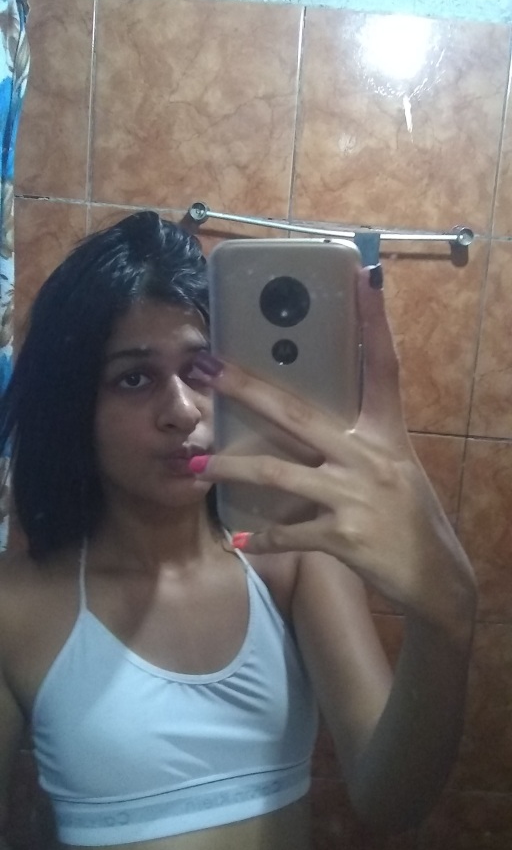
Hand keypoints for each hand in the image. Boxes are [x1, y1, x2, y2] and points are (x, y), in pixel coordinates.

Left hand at [191, 266, 475, 639]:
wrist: (436, 574)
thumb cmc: (410, 516)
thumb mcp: (395, 467)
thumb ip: (357, 443)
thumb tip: (309, 424)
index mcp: (386, 433)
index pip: (382, 366)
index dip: (373, 320)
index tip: (363, 276)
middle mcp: (369, 457)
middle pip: (298, 415)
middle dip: (248, 390)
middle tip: (209, 368)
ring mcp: (355, 497)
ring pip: (278, 475)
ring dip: (232, 469)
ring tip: (197, 465)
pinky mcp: (344, 536)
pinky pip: (289, 534)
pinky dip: (261, 539)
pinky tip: (239, 540)